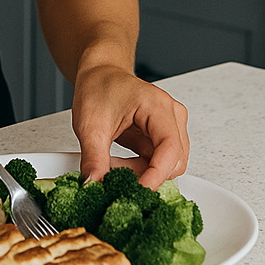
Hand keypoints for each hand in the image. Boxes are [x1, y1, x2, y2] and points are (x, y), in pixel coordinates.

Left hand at [71, 65, 188, 188]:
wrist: (100, 72)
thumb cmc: (99, 85)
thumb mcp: (90, 124)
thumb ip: (93, 157)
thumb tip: (94, 185)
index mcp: (158, 106)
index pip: (170, 150)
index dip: (155, 176)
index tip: (136, 192)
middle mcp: (171, 115)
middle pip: (174, 161)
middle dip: (144, 175)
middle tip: (113, 175)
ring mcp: (169, 125)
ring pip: (167, 166)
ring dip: (140, 173)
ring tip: (111, 165)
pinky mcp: (162, 135)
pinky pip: (157, 162)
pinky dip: (138, 169)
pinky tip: (117, 163)